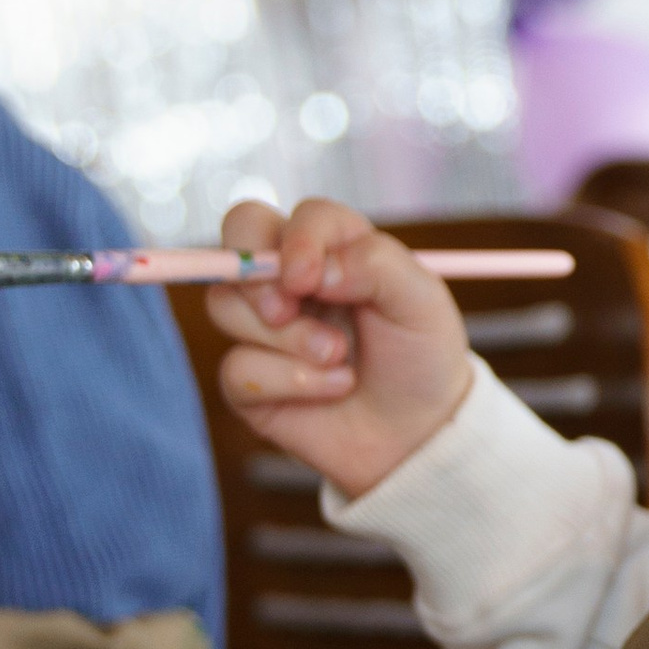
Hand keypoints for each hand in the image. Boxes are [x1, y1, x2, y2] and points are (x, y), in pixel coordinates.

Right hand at [206, 198, 473, 498]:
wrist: (420, 431)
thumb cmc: (421, 356)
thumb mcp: (423, 301)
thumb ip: (376, 264)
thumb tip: (312, 268)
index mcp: (334, 248)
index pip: (292, 217)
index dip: (292, 241)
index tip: (308, 279)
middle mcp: (291, 279)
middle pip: (237, 237)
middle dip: (253, 275)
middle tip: (286, 310)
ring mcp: (263, 325)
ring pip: (225, 305)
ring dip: (286, 339)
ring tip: (339, 359)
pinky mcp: (249, 376)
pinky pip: (235, 368)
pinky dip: (288, 382)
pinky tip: (332, 389)